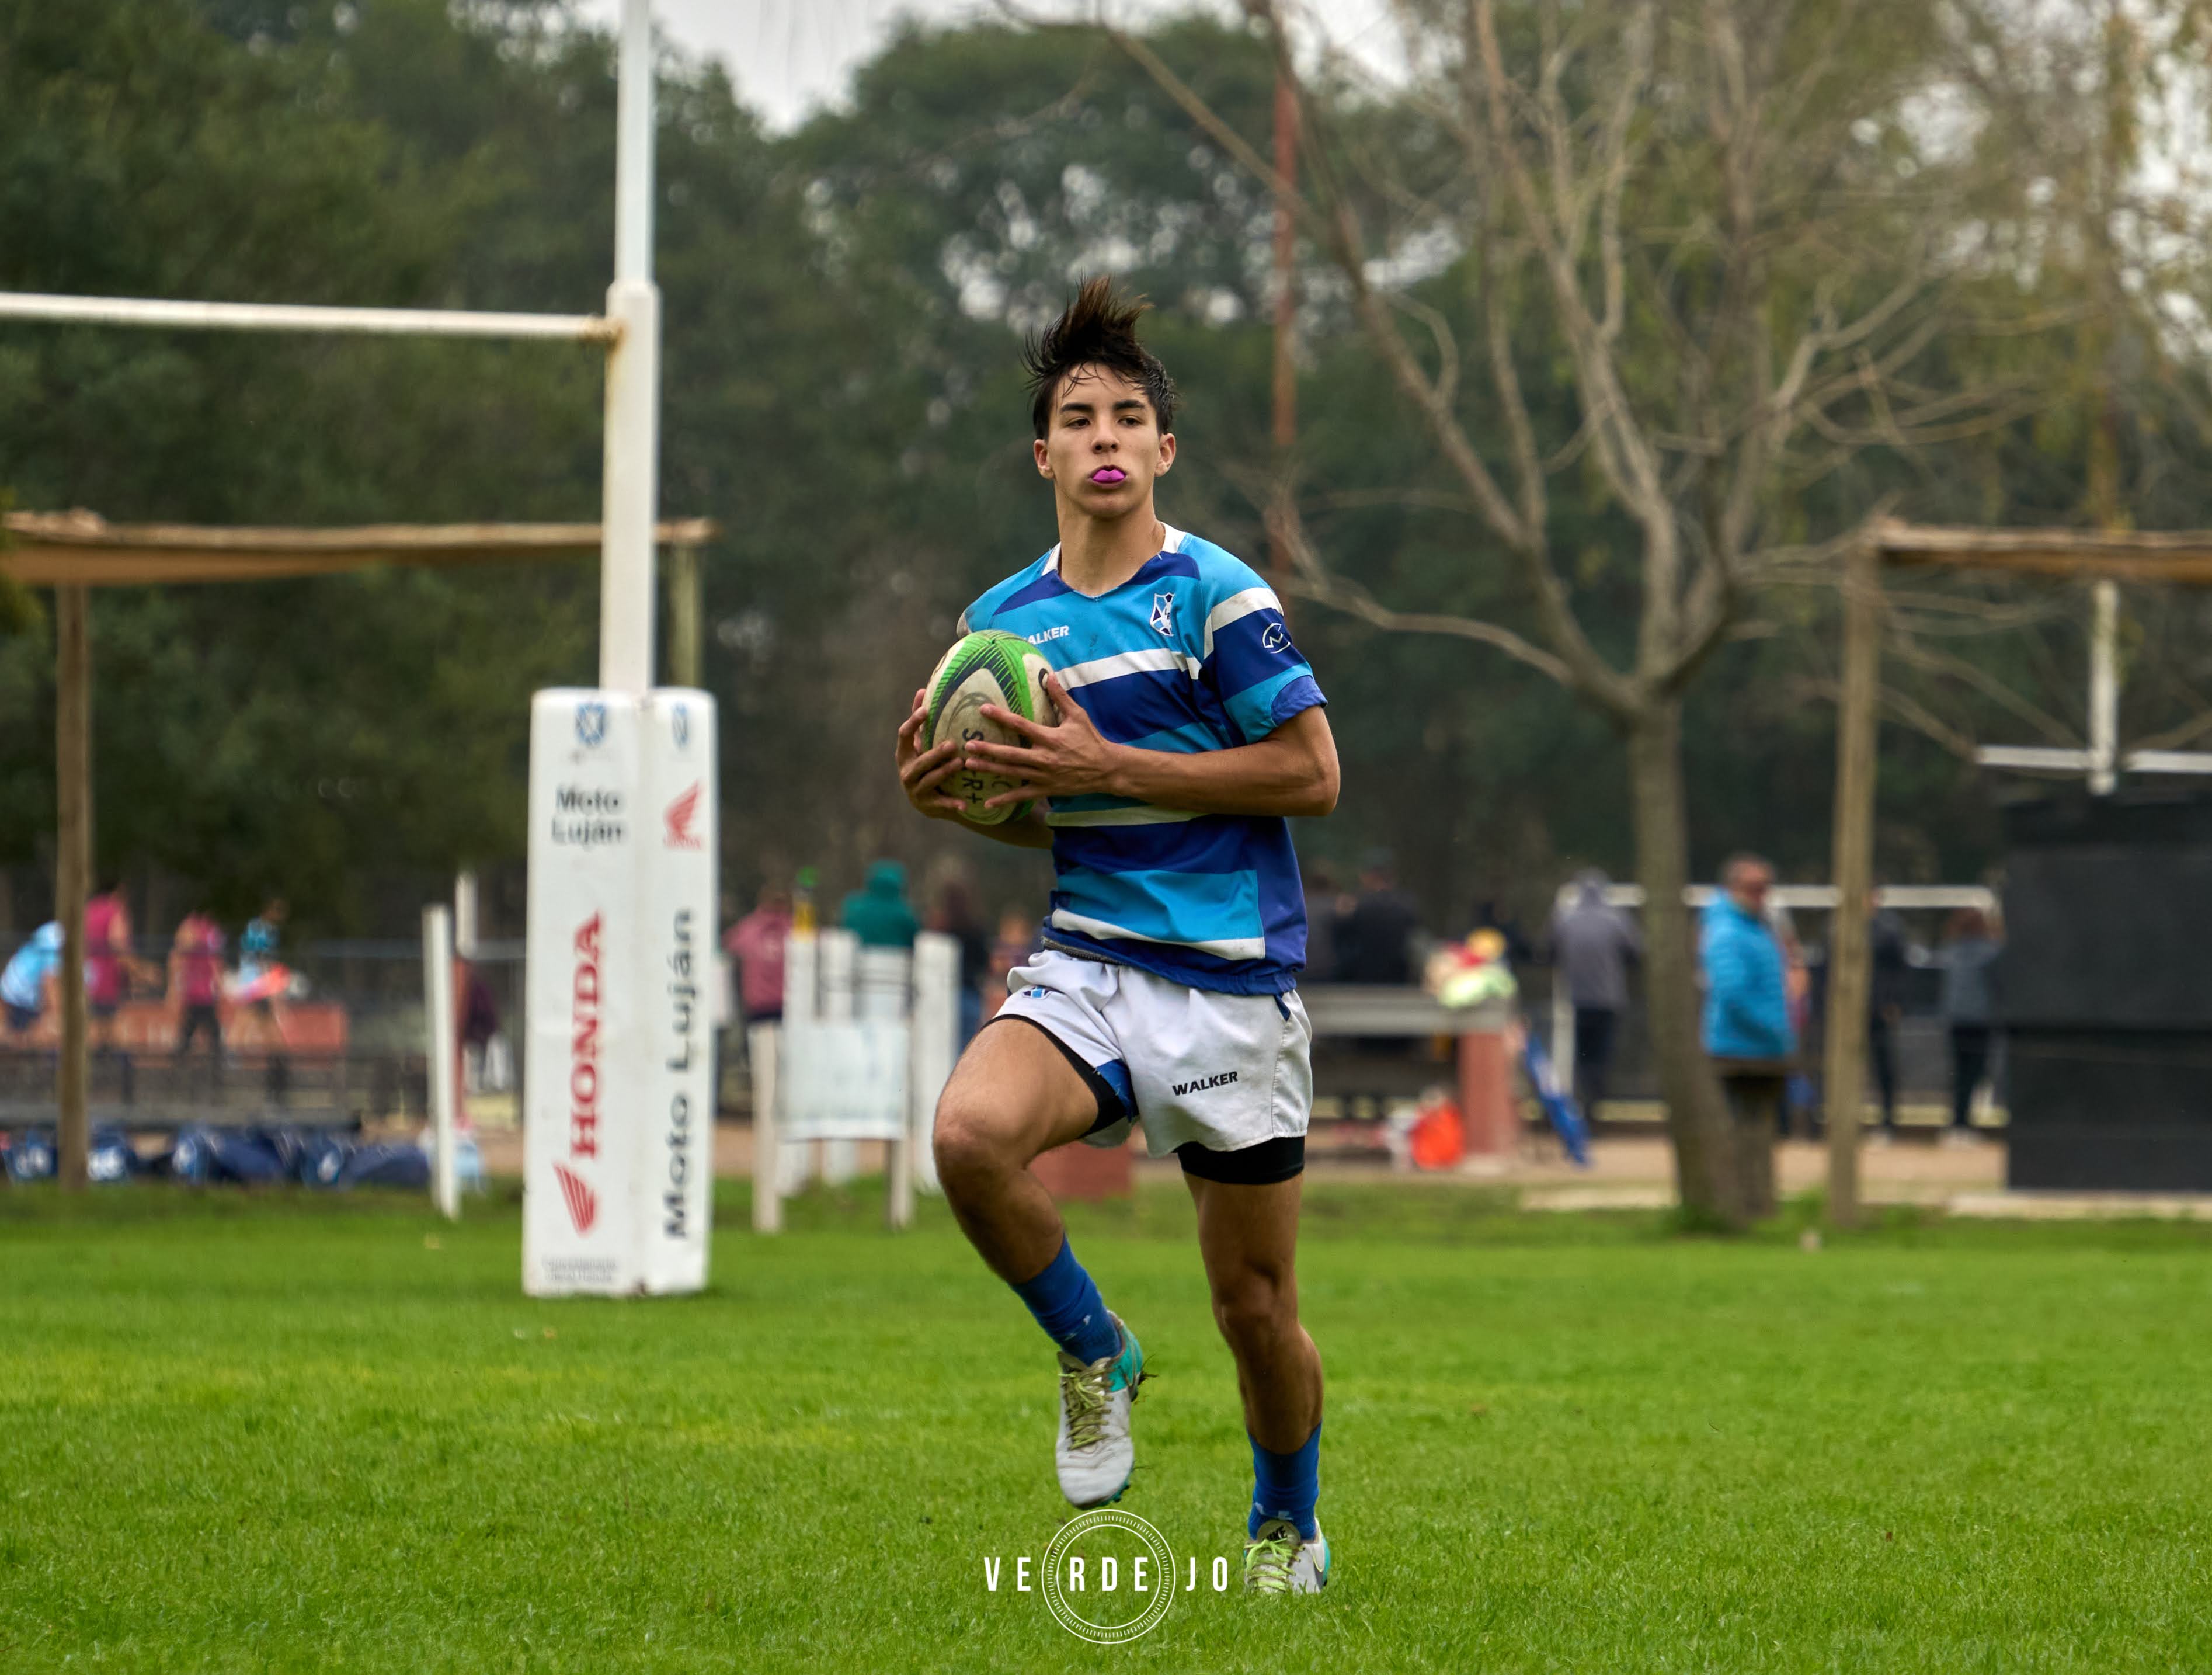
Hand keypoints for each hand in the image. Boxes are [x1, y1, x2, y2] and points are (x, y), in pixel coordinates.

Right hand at [895, 687, 970, 821]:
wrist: (927, 800)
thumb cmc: (926, 763)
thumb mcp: (921, 743)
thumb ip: (920, 722)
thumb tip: (922, 690)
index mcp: (904, 754)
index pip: (903, 736)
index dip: (913, 723)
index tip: (925, 710)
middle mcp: (906, 772)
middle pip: (919, 761)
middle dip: (934, 753)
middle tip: (952, 744)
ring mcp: (915, 790)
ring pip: (930, 780)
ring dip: (945, 772)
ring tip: (960, 764)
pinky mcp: (928, 805)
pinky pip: (941, 803)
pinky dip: (952, 804)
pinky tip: (964, 804)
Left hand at [969, 672, 1125, 807]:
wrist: (1106, 769)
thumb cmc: (1091, 740)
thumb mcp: (1078, 716)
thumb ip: (1061, 697)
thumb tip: (1049, 675)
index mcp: (1050, 737)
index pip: (1021, 725)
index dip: (1001, 716)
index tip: (983, 709)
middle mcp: (1044, 757)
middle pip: (1010, 753)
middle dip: (988, 749)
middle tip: (967, 745)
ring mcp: (1043, 775)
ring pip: (1012, 773)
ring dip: (990, 769)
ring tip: (969, 765)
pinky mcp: (1045, 789)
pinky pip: (1022, 795)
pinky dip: (1005, 799)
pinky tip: (988, 803)